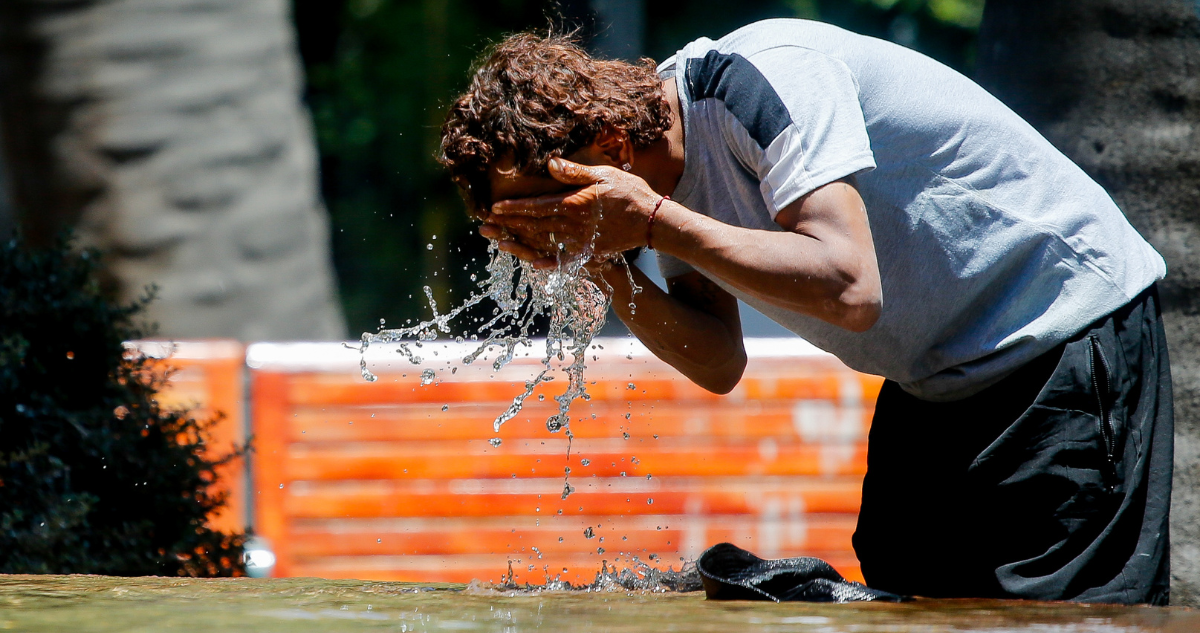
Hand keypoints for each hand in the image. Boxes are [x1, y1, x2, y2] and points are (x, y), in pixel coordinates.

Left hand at [482, 158, 659, 268]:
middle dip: (508, 226)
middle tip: (486, 228)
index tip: (494, 209)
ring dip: (520, 243)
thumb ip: (575, 172)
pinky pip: (564, 260)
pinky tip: (534, 265)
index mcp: (574, 204)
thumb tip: (550, 164)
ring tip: (500, 243)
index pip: (536, 206)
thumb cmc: (630, 192)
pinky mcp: (590, 252)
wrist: (653, 221)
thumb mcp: (603, 175)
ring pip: (544, 243)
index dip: (514, 209)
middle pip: (534, 226)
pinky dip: (548, 263)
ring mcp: (580, 242)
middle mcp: (573, 226)